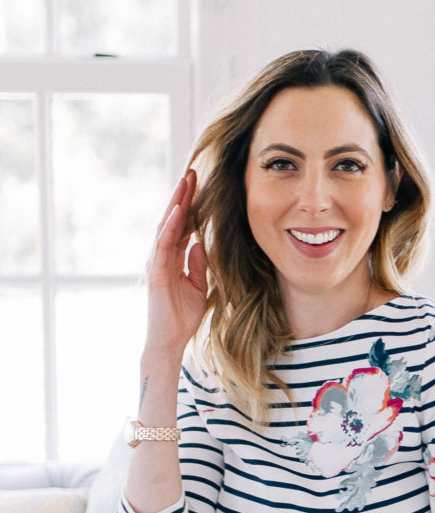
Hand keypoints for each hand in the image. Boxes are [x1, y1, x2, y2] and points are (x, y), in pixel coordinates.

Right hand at [145, 171, 208, 359]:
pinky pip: (163, 245)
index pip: (181, 225)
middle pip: (172, 220)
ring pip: (165, 226)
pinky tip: (178, 211)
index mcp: (172, 257)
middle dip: (182, 196)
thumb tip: (200, 244)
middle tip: (192, 172)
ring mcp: (156, 262)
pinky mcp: (155, 272)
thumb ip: (197, 264)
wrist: (169, 340)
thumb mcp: (198, 285)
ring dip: (175, 203)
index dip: (189, 205)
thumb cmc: (182, 315)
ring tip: (184, 182)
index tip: (199, 184)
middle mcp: (161, 255)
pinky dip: (170, 227)